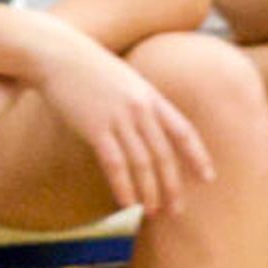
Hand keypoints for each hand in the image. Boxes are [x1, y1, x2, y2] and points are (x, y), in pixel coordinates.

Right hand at [26, 28, 215, 216]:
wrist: (59, 55)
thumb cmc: (90, 69)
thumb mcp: (126, 81)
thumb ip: (142, 103)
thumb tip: (151, 131)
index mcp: (151, 96)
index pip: (183, 131)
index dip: (198, 156)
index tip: (208, 178)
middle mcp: (140, 108)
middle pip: (164, 154)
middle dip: (172, 186)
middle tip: (177, 211)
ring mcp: (118, 118)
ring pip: (142, 163)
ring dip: (148, 192)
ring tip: (151, 212)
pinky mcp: (95, 128)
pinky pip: (114, 164)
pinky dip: (123, 186)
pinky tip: (126, 203)